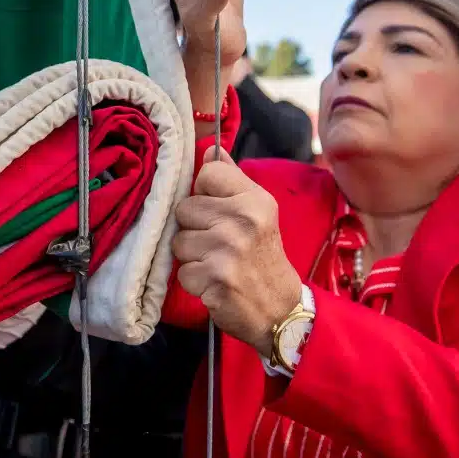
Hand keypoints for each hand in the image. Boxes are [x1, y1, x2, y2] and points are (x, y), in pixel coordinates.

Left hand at [172, 152, 302, 356]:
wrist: (280, 308)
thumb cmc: (263, 256)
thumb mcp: (258, 213)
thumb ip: (231, 179)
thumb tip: (210, 149)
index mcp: (254, 200)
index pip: (206, 174)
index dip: (204, 193)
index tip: (218, 211)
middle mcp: (243, 221)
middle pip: (185, 208)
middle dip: (194, 228)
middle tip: (218, 243)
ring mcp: (227, 250)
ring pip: (178, 241)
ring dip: (192, 256)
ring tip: (216, 263)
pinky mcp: (214, 279)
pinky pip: (181, 271)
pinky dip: (194, 280)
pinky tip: (214, 282)